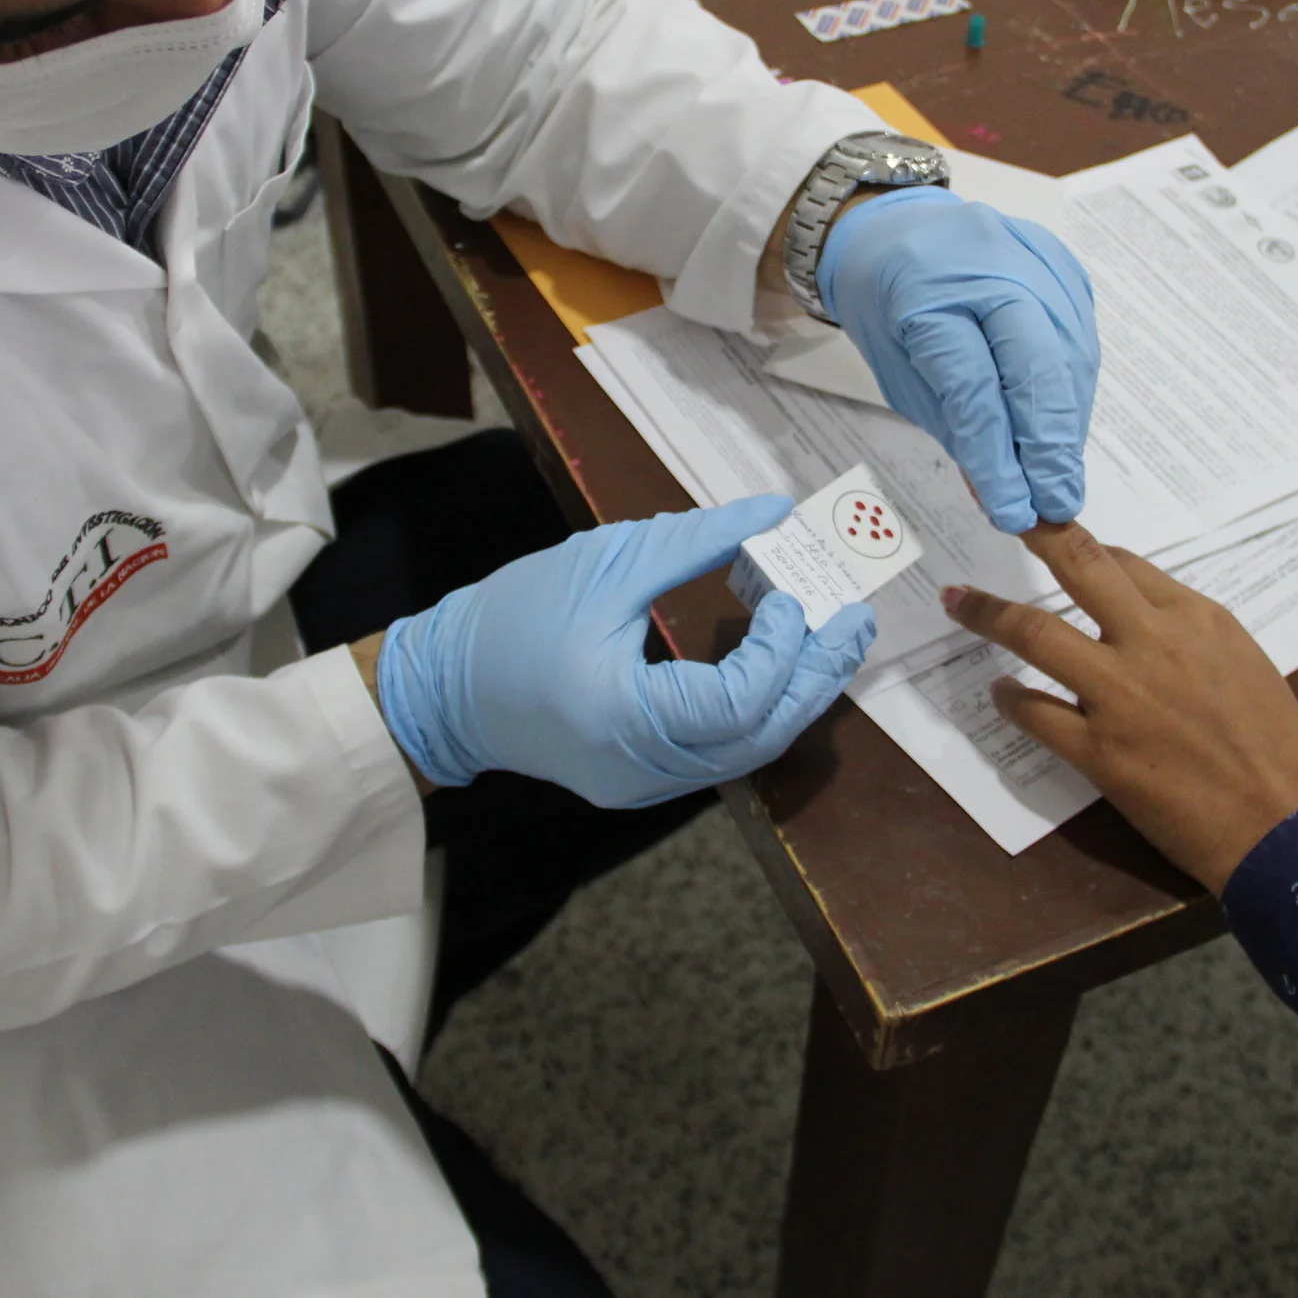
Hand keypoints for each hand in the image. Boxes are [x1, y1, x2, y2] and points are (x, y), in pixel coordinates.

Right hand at [375, 497, 876, 807]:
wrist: (443, 689)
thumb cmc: (513, 618)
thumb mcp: (606, 562)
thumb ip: (696, 541)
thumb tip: (774, 511)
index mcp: (624, 718)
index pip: (739, 701)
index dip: (782, 648)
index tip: (789, 592)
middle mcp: (643, 769)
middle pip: (762, 736)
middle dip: (817, 675)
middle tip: (854, 618)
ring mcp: (645, 786)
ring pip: (749, 752)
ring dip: (796, 693)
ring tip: (831, 637)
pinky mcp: (643, 782)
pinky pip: (721, 753)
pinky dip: (758, 709)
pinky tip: (778, 663)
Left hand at [819, 188, 1098, 534]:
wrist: (896, 226)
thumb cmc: (886, 299)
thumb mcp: (896, 369)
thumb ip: (953, 425)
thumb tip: (1003, 490)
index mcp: (926, 288)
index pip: (973, 384)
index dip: (998, 455)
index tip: (1013, 510)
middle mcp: (989, 264)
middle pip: (1038, 363)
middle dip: (1050, 445)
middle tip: (1056, 502)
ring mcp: (1033, 257)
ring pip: (1070, 354)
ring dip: (1067, 425)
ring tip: (1058, 479)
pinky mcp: (1062, 263)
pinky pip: (1080, 336)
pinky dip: (1073, 392)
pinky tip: (1062, 430)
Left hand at [943, 523, 1297, 891]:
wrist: (1287, 826)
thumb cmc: (1277, 750)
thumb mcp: (1245, 667)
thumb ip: (1192, 637)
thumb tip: (1144, 621)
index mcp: (1197, 619)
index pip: (1125, 563)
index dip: (1084, 550)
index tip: (1060, 545)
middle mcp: (1153, 642)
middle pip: (1078, 568)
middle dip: (1033, 539)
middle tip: (1001, 521)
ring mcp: (1120, 695)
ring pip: (1035, 633)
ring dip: (988, 614)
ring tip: (959, 605)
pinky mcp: (1099, 751)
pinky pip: (1036, 712)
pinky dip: (1011, 699)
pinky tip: (1001, 694)